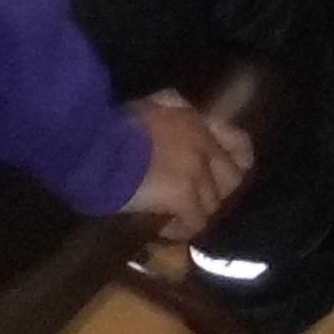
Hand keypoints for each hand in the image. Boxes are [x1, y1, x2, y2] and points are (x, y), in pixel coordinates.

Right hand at [124, 94, 252, 237]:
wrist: (94, 148)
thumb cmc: (112, 126)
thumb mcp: (148, 105)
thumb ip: (169, 105)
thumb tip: (179, 104)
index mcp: (196, 122)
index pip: (239, 141)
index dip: (239, 159)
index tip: (231, 171)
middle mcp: (204, 147)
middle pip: (232, 178)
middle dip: (218, 191)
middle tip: (198, 199)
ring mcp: (196, 173)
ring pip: (214, 203)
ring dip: (197, 211)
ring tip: (178, 216)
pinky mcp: (182, 197)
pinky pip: (195, 222)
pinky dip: (182, 229)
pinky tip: (166, 229)